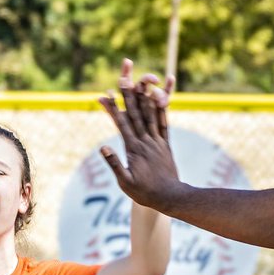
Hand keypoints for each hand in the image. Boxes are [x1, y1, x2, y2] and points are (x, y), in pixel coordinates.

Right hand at [98, 59, 179, 208]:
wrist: (170, 197)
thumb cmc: (144, 193)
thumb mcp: (125, 182)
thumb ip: (115, 164)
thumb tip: (103, 148)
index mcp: (134, 149)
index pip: (121, 124)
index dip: (112, 108)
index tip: (104, 95)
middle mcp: (146, 141)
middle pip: (135, 114)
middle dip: (127, 95)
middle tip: (122, 77)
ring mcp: (157, 141)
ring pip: (150, 114)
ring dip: (144, 96)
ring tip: (139, 80)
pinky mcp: (166, 144)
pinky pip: (164, 123)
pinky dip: (161, 109)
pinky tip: (159, 97)